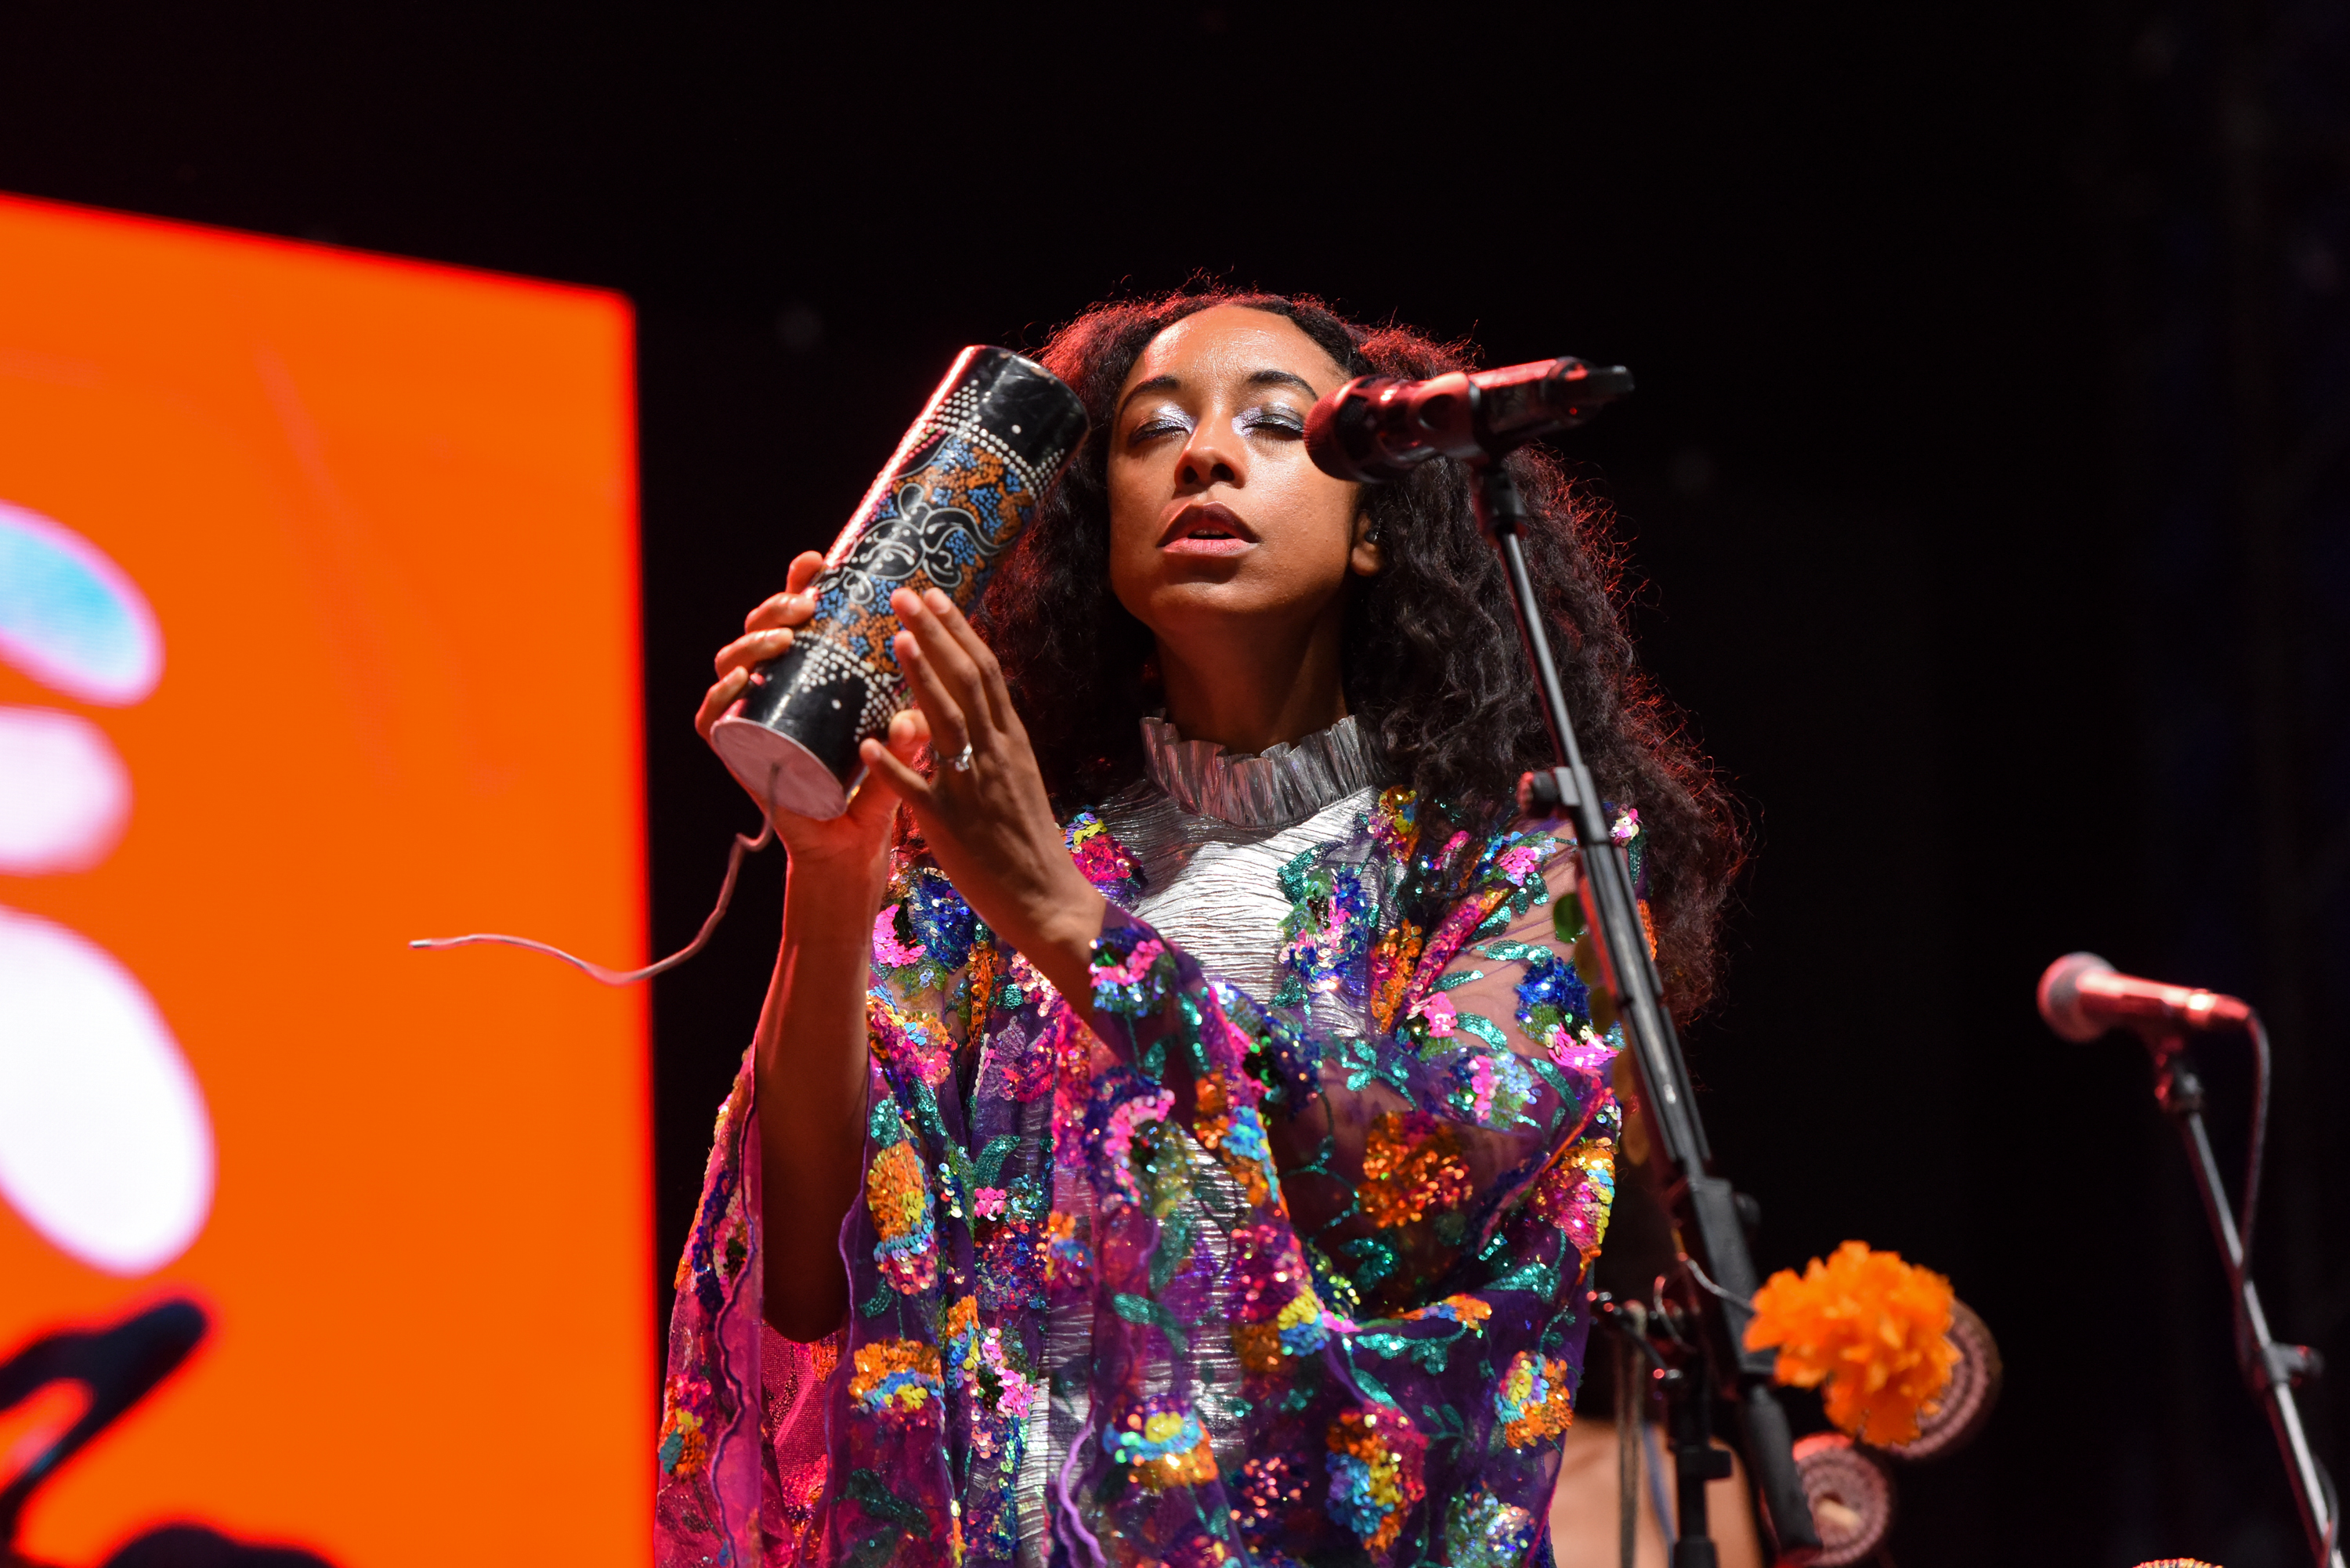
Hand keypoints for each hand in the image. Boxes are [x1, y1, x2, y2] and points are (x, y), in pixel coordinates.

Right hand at [696, 550, 922, 889]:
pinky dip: (719, 696)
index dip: (800, 584)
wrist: (848, 846)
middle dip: (777, 606)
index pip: (799, 618)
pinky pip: (712, 717)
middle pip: (761, 630)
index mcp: (813, 674)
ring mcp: (752, 716)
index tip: (819, 561)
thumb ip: (910, 741)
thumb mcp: (901, 758)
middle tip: (806, 604)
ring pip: (732, 663)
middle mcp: (777, 687)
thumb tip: (916, 718)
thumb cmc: (874, 792)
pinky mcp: (736, 751)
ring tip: (784, 639)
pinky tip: (742, 683)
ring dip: (752, 643)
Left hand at [859, 588, 1106, 1000]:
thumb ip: (992, 746)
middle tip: (904, 593)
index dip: (959, 630)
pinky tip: (867, 742)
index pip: (987, 672)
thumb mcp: (1018, 781)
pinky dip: (892, 765)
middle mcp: (995, 754)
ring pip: (946, 720)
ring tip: (898, 637)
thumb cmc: (1030, 844)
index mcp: (1012, 742)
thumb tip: (967, 714)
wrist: (1049, 899)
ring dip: (922, 676)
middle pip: (967, 680)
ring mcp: (973, 787)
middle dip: (936, 633)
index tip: (936, 595)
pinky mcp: (949, 824)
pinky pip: (916, 789)